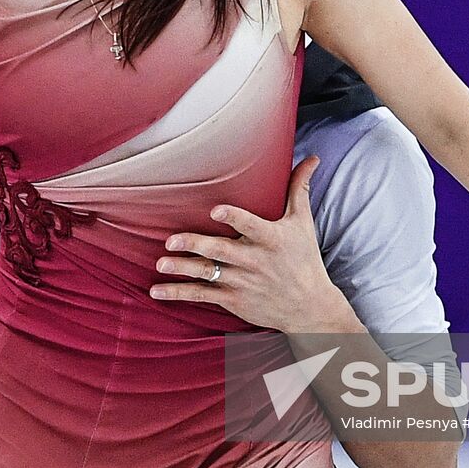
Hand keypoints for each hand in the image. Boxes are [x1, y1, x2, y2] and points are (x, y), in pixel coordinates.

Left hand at [150, 156, 341, 330]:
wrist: (309, 308)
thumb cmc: (304, 259)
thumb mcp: (303, 223)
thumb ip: (299, 189)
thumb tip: (311, 158)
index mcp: (271, 239)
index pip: (251, 226)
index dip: (234, 218)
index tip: (215, 210)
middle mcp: (255, 261)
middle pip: (222, 251)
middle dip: (196, 245)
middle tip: (171, 240)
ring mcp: (242, 282)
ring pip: (208, 274)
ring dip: (183, 269)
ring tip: (161, 263)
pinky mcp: (233, 300)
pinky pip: (203, 296)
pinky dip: (179, 294)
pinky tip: (157, 291)